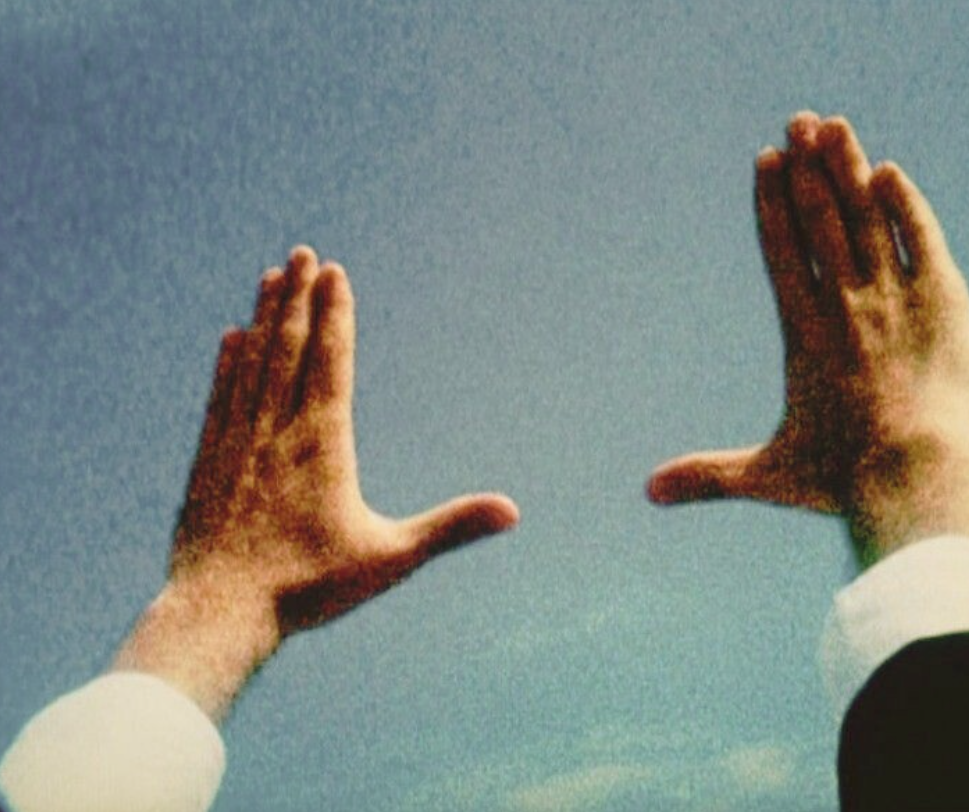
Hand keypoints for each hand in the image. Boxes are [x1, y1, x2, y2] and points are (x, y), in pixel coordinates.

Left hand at [115, 246, 518, 717]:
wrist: (219, 613)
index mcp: (322, 442)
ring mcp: (237, 441)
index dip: (335, 314)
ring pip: (254, 362)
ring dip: (265, 317)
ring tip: (272, 278)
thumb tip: (513, 511)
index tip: (334, 272)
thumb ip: (451, 528)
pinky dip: (229, 362)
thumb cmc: (308, 588)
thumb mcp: (390, 557)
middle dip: (300, 297)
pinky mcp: (207, 461)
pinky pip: (222, 395)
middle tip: (302, 252)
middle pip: (290, 347)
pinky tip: (231, 338)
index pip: (331, 361)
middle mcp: (276, 429)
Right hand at [647, 113, 968, 568]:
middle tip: (796, 121)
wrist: (918, 474)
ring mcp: (894, 296)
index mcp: (803, 331)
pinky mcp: (943, 302)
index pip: (781, 250)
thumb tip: (646, 492)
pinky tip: (891, 176)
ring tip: (832, 126)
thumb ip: (708, 476)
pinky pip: (921, 239)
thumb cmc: (842, 478)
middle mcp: (844, 302)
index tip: (766, 160)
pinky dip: (905, 206)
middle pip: (821, 218)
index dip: (771, 202)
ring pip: (866, 217)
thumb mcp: (767, 476)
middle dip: (806, 167)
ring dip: (847, 169)